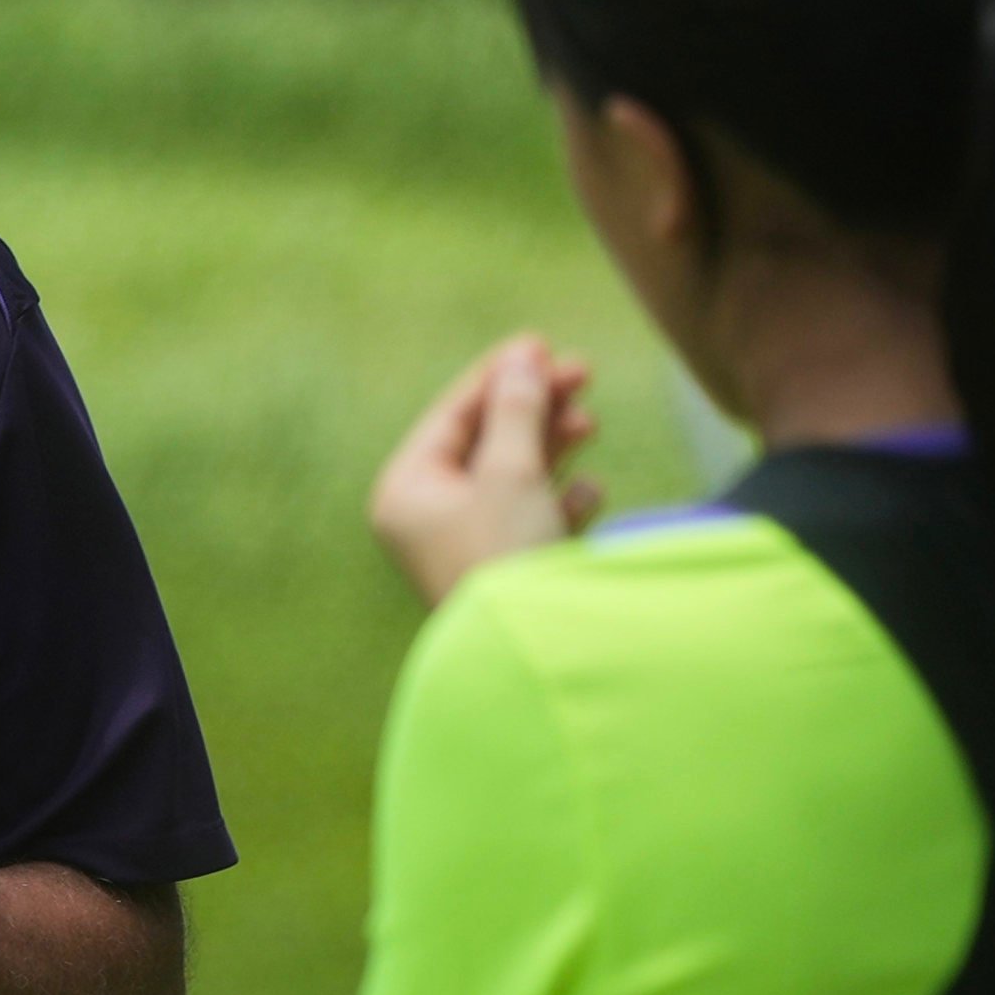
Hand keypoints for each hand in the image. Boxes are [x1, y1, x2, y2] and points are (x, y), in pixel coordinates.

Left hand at [370, 333, 600, 607]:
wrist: (530, 650)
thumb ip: (517, 410)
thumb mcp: (511, 470)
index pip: (451, 416)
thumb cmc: (506, 554)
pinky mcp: (504, 573)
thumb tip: (522, 358)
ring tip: (589, 421)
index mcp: (405, 491)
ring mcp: (463, 547)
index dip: (499, 375)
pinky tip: (589, 489)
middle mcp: (425, 519)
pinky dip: (559, 499)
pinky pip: (531, 522)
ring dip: (551, 446)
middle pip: (483, 443)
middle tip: (583, 371)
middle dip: (534, 407)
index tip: (541, 344)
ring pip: (510, 478)